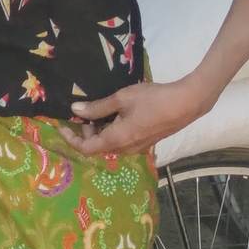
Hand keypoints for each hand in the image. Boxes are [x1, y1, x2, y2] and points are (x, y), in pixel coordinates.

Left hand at [62, 80, 209, 156]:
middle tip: (87, 111)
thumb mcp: (121, 99)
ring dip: (101, 131)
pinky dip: (114, 131)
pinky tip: (119, 114)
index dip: (71, 139)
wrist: (186, 103)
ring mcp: (138, 148)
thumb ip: (97, 107)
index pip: (86, 148)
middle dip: (87, 132)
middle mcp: (126, 149)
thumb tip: (76, 110)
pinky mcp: (146, 143)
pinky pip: (123, 142)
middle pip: (98, 146)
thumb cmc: (152, 99)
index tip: (62, 126)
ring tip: (103, 110)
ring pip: (111, 144)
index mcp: (116, 140)